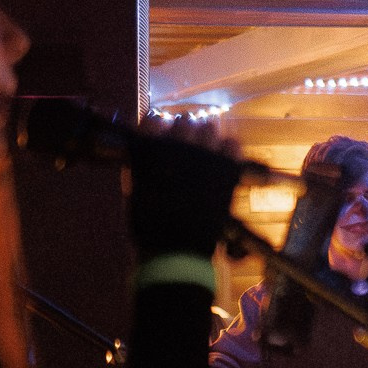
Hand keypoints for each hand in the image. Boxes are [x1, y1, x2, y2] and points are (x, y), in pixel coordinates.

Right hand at [127, 117, 241, 261]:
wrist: (176, 248)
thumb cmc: (149, 222)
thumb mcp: (135, 187)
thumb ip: (141, 162)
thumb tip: (148, 144)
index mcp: (149, 148)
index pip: (155, 119)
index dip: (159, 128)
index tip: (162, 137)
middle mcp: (176, 145)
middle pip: (185, 121)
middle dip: (185, 132)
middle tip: (187, 148)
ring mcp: (203, 155)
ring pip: (209, 128)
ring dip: (206, 138)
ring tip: (204, 153)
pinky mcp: (226, 168)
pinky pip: (232, 145)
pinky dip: (228, 149)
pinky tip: (223, 160)